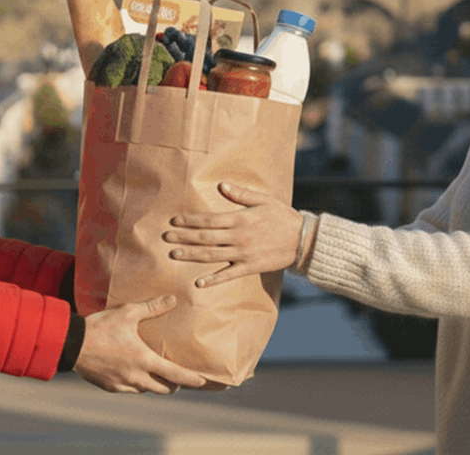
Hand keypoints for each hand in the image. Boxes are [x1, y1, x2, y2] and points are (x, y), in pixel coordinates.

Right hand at [74, 295, 207, 393]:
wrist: (71, 344)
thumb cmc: (100, 327)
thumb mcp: (127, 313)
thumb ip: (152, 307)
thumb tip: (172, 299)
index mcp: (144, 361)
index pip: (176, 375)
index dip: (193, 379)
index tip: (205, 381)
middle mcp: (136, 377)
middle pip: (164, 388)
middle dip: (175, 384)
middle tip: (181, 377)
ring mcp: (122, 384)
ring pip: (146, 390)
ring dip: (155, 384)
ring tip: (158, 374)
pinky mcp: (109, 387)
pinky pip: (129, 389)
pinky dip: (137, 384)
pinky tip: (134, 375)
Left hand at [163, 183, 302, 287]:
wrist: (303, 240)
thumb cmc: (283, 217)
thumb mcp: (264, 200)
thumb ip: (241, 195)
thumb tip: (221, 186)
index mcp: (240, 220)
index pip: (208, 220)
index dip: (190, 221)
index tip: (174, 221)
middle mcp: (238, 238)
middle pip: (205, 238)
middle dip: (184, 237)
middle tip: (166, 238)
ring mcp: (243, 254)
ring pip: (211, 256)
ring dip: (191, 255)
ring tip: (174, 255)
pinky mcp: (249, 267)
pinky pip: (228, 275)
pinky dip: (213, 280)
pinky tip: (199, 283)